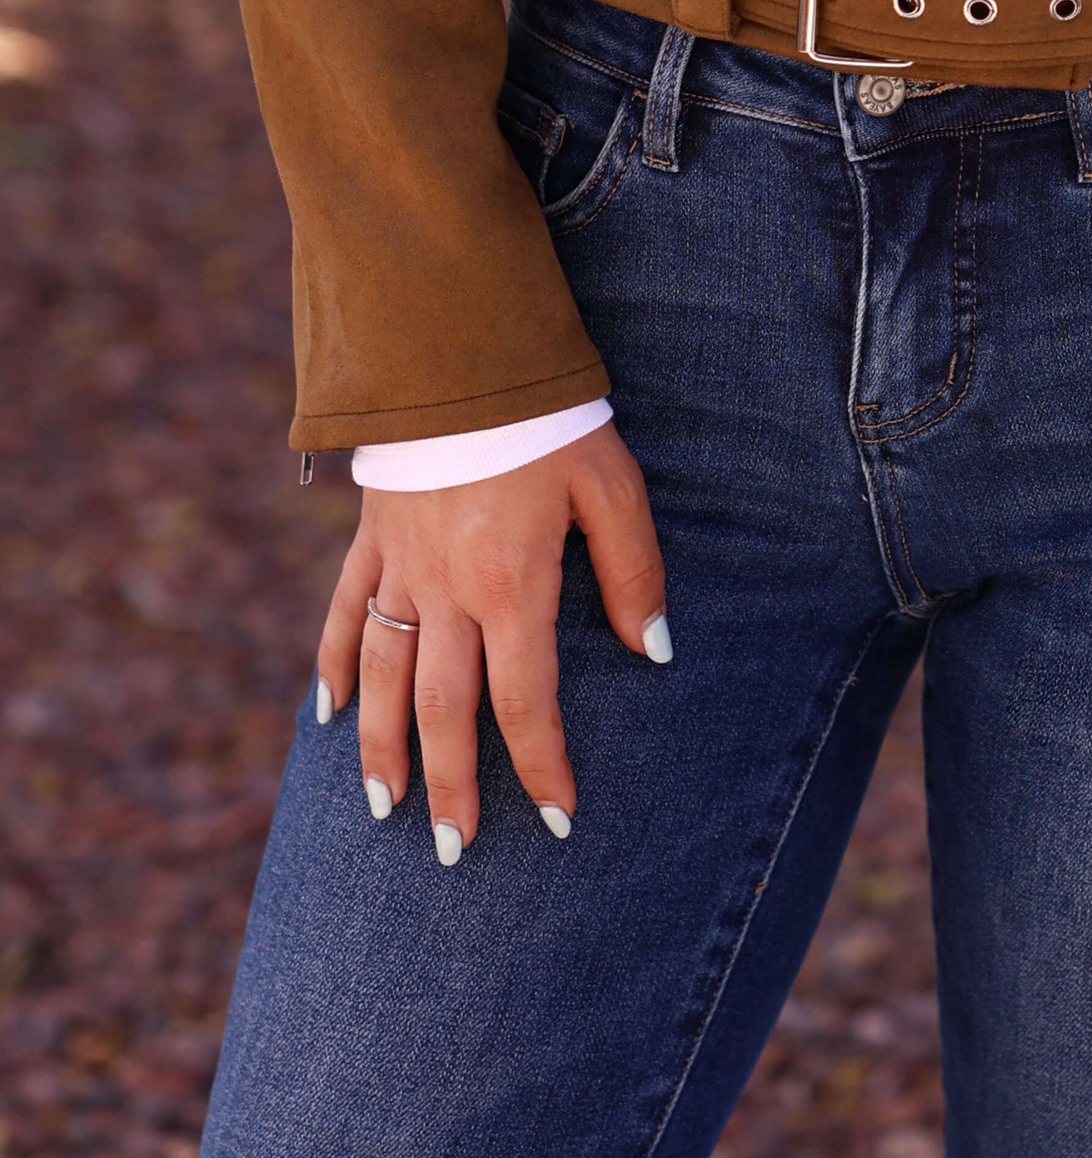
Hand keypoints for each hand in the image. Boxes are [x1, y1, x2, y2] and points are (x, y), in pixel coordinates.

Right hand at [314, 423, 667, 861]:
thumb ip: (632, 569)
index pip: (526, 702)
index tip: (559, 819)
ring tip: (388, 813)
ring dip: (382, 752)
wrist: (456, 349)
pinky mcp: (371, 539)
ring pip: (381, 680)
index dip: (542, 766)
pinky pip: (343, 615)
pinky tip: (326, 716)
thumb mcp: (611, 483)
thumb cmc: (548, 416)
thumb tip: (653, 650)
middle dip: (453, 789)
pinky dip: (332, 669)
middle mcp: (447, 591)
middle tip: (457, 854)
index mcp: (511, 585)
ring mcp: (399, 569)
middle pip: (442, 712)